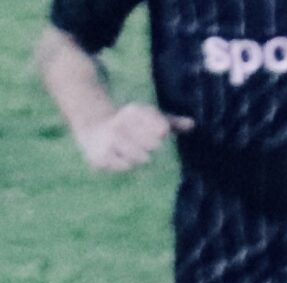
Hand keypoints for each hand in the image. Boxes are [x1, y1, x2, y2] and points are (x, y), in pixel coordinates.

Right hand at [76, 103, 190, 172]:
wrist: (93, 125)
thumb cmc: (129, 123)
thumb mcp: (149, 117)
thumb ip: (170, 121)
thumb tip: (193, 125)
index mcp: (134, 112)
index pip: (159, 127)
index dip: (161, 131)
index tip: (161, 132)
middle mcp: (121, 124)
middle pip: (152, 145)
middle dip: (151, 147)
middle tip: (144, 145)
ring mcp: (110, 142)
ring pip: (139, 159)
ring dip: (140, 158)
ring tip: (133, 150)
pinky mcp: (102, 157)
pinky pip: (125, 167)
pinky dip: (126, 164)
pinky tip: (119, 155)